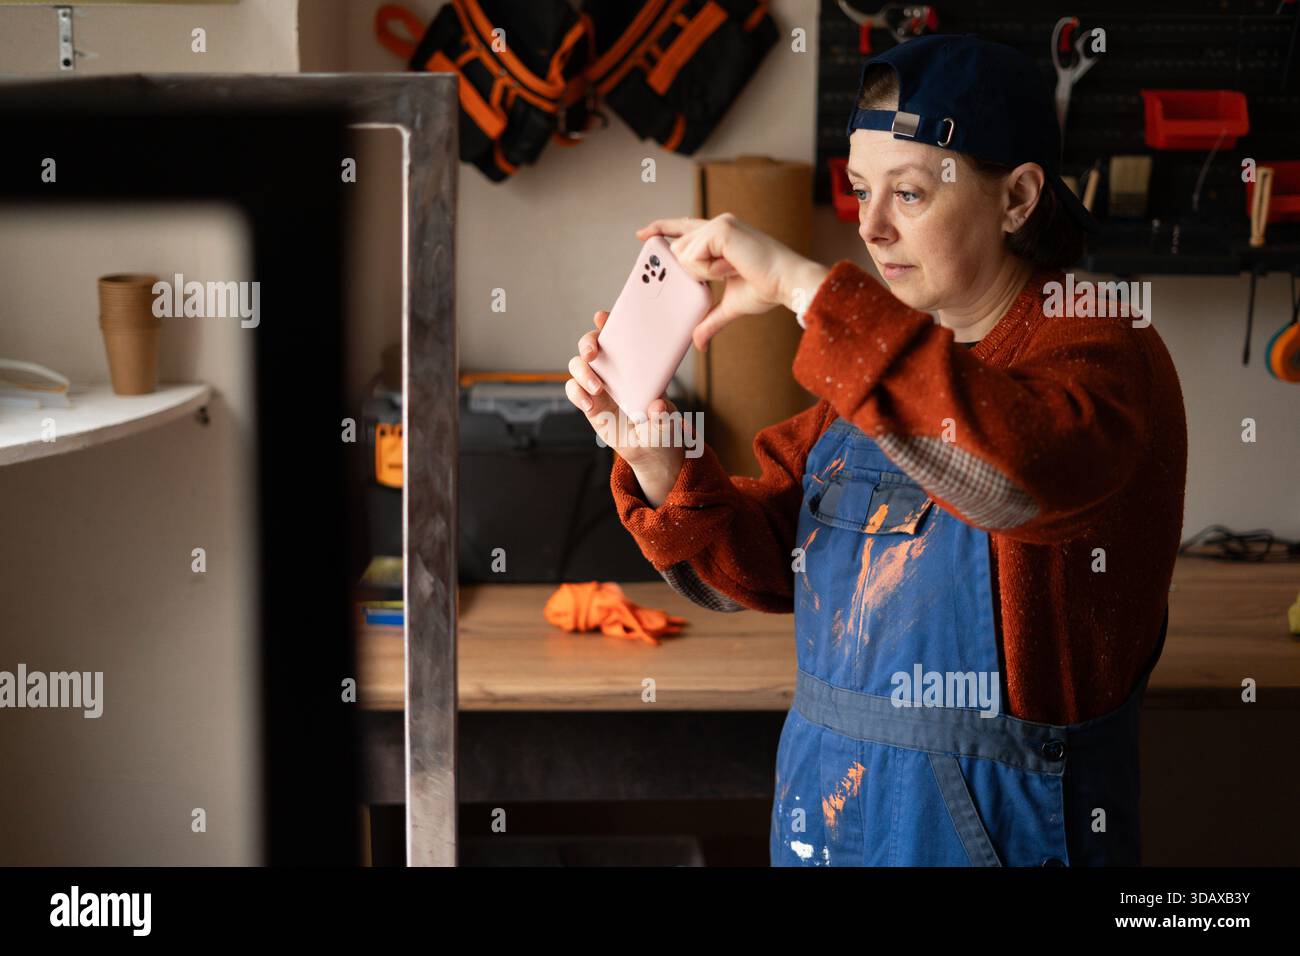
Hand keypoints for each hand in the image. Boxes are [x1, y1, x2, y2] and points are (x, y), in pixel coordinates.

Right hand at [566, 309, 686, 498]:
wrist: (649, 450)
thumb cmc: (661, 426)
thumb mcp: (667, 422)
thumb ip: (663, 416)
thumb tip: (657, 407)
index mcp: (635, 363)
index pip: (620, 335)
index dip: (609, 322)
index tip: (603, 317)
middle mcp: (613, 369)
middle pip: (592, 344)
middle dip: (588, 343)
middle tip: (592, 354)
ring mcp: (598, 384)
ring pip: (578, 365)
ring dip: (583, 372)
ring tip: (596, 389)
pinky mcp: (588, 403)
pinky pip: (573, 390)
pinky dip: (577, 394)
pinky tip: (589, 404)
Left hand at [635, 214, 828, 350]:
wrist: (787, 283)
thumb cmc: (766, 288)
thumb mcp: (730, 306)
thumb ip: (709, 319)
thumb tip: (699, 343)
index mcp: (719, 236)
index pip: (683, 228)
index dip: (661, 228)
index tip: (642, 234)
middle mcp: (718, 225)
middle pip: (677, 248)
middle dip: (688, 269)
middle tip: (718, 274)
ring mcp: (719, 225)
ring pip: (683, 254)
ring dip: (704, 272)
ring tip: (733, 270)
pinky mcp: (721, 229)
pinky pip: (694, 256)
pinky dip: (711, 270)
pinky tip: (732, 267)